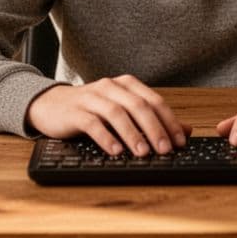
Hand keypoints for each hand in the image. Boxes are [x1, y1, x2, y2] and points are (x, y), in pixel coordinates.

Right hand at [25, 75, 190, 156]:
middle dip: (154, 129)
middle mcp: (110, 87)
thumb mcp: (123, 110)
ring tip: (143, 153)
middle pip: (138, 106)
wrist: (50, 105)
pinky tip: (115, 151)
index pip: (154, 101)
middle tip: (165, 149)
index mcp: (126, 85)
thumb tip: (186, 131)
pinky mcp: (75, 111)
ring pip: (116, 113)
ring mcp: (91, 97)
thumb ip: (152, 118)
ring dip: (132, 134)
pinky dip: (106, 137)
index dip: (169, 121)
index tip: (179, 142)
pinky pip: (92, 123)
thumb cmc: (90, 110)